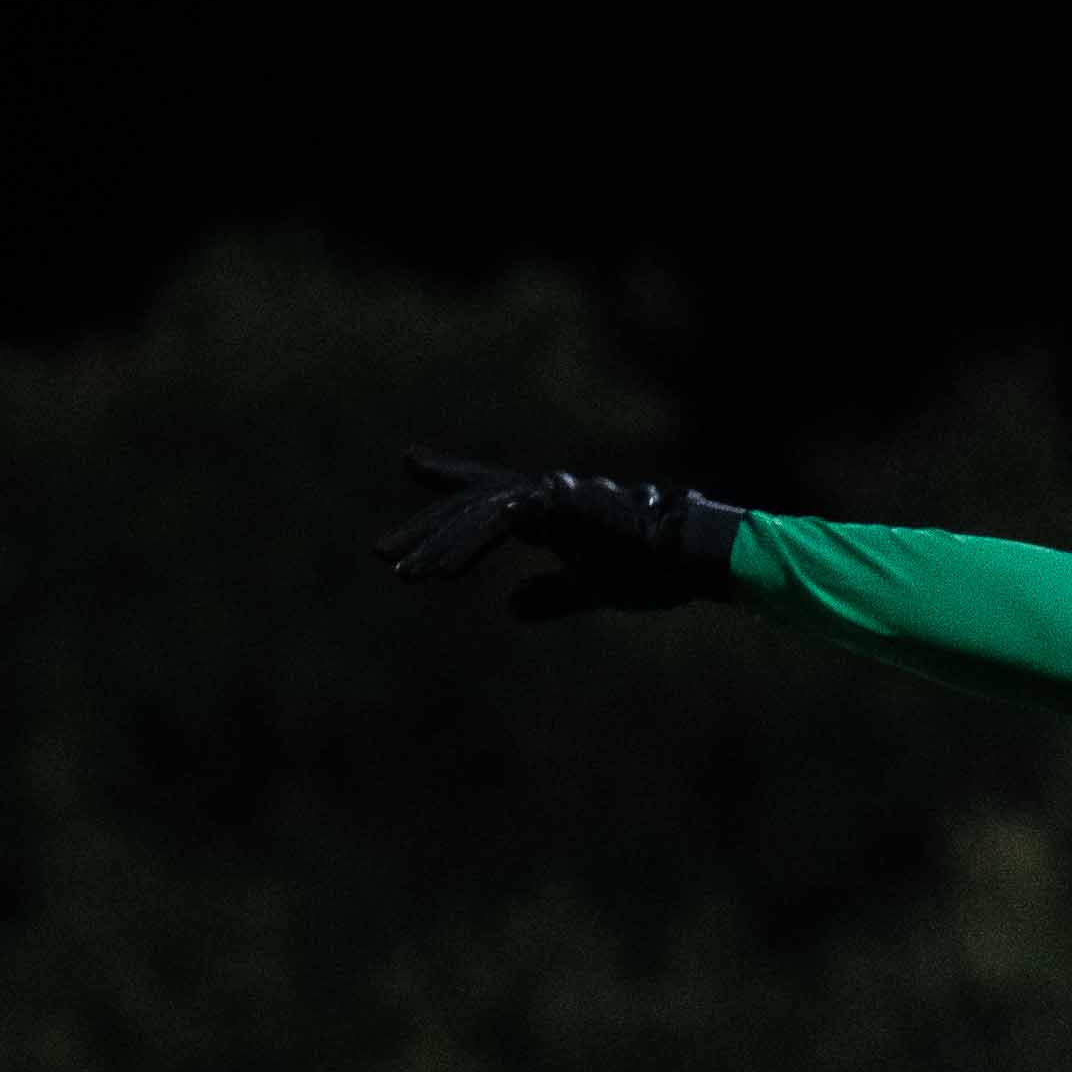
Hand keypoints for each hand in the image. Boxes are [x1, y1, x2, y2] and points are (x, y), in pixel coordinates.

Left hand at [373, 457, 747, 619]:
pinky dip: (464, 546)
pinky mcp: (553, 506)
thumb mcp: (590, 588)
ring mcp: (548, 495)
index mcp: (552, 510)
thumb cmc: (652, 569)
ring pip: (475, 513)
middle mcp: (544, 493)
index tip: (412, 464)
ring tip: (402, 574)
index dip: (451, 480)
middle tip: (383, 554)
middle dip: (427, 529)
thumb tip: (510, 606)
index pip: (491, 493)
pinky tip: (439, 572)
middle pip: (471, 503)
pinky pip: (494, 523)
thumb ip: (550, 594)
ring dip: (436, 544)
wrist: (688, 557)